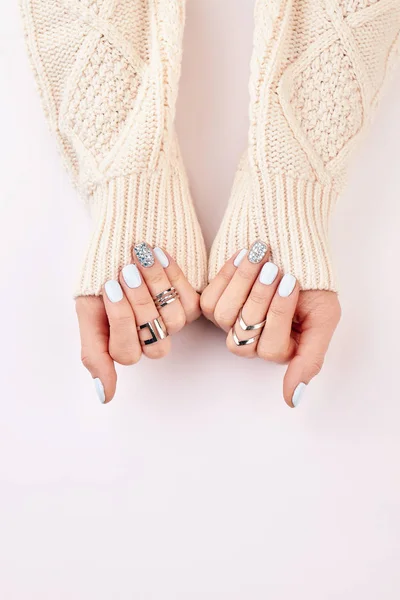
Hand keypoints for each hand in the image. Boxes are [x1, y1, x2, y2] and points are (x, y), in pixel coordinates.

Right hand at [76, 245, 200, 403]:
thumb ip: (93, 354)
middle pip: (155, 342)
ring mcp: (171, 319)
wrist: (125, 230)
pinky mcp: (192, 300)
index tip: (109, 286)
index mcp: (122, 342)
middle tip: (127, 271)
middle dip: (140, 304)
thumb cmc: (102, 270)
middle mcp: (149, 336)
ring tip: (140, 256)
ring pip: (175, 322)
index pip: (128, 353)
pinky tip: (157, 254)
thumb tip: (106, 397)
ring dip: (156, 286)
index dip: (121, 321)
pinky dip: (173, 276)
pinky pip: (190, 301)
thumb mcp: (88, 310)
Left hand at [201, 242, 340, 406]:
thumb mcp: (324, 318)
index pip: (271, 349)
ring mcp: (230, 322)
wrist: (291, 243)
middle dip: (259, 298)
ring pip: (223, 317)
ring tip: (261, 256)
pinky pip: (208, 299)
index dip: (279, 314)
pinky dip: (227, 274)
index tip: (292, 282)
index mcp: (281, 349)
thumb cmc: (312, 280)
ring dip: (243, 282)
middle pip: (242, 337)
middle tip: (275, 269)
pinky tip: (243, 256)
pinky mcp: (212, 301)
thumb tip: (292, 400)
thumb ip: (310, 359)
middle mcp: (252, 340)